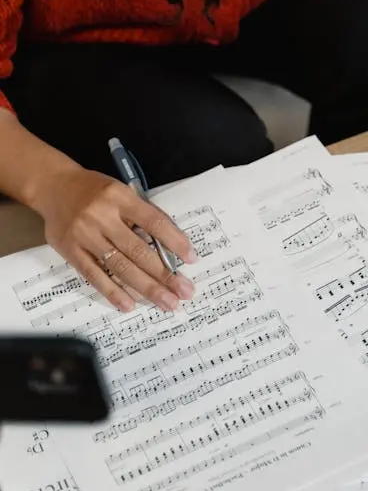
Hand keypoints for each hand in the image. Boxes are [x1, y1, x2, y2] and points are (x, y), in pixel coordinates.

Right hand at [33, 167, 196, 312]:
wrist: (53, 186)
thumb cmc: (95, 191)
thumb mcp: (122, 192)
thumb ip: (143, 214)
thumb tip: (171, 246)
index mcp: (120, 198)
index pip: (154, 222)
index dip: (175, 241)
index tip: (191, 259)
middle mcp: (102, 216)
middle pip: (138, 251)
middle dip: (165, 275)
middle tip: (184, 291)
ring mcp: (85, 235)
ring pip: (120, 266)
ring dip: (146, 288)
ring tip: (167, 302)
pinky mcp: (70, 250)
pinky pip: (94, 275)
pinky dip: (113, 292)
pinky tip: (129, 304)